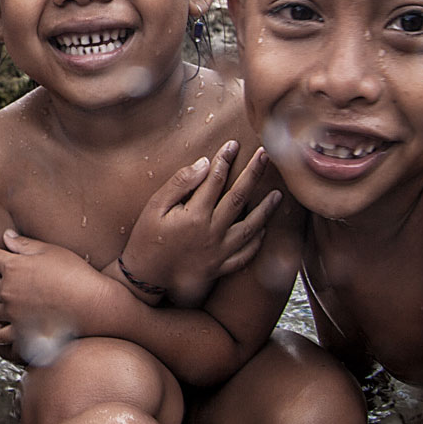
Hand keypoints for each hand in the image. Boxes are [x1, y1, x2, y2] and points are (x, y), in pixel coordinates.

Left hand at [0, 229, 113, 361]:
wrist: (95, 306)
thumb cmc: (76, 274)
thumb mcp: (51, 252)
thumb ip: (25, 245)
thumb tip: (5, 236)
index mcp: (12, 266)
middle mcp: (8, 290)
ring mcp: (13, 313)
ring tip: (4, 305)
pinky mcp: (21, 334)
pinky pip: (1, 335)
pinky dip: (2, 332)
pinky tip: (4, 330)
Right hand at [114, 143, 281, 308]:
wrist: (144, 279)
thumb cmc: (145, 240)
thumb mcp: (154, 207)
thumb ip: (180, 184)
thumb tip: (204, 163)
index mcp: (195, 215)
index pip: (215, 180)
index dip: (225, 159)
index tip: (233, 144)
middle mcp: (213, 232)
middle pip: (239, 198)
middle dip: (254, 174)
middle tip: (265, 155)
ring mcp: (220, 252)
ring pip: (250, 227)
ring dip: (265, 209)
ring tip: (277, 194)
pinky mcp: (221, 267)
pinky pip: (245, 254)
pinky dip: (257, 242)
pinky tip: (263, 230)